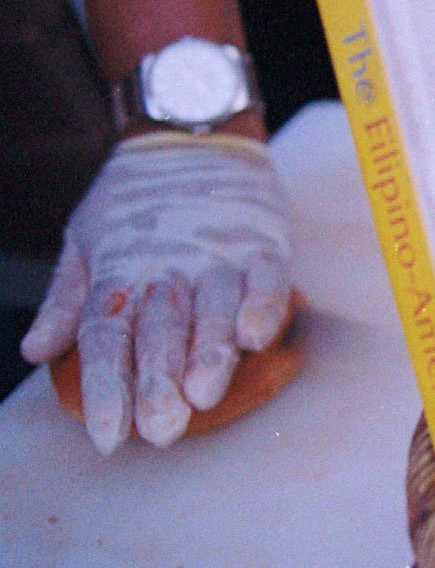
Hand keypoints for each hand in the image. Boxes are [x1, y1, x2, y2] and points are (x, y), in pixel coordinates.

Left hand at [21, 132, 291, 453]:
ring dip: (209, 353)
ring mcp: (217, 255)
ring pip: (214, 310)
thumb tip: (36, 350)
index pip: (107, 337)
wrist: (189, 132)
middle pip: (161, 331)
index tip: (107, 435)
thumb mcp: (85, 239)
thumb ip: (67, 300)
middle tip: (158, 429)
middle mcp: (168, 268)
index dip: (107, 388)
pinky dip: (262, 306)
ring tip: (203, 395)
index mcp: (120, 271)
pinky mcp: (262, 243)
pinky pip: (265, 279)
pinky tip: (257, 338)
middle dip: (158, 382)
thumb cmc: (133, 197)